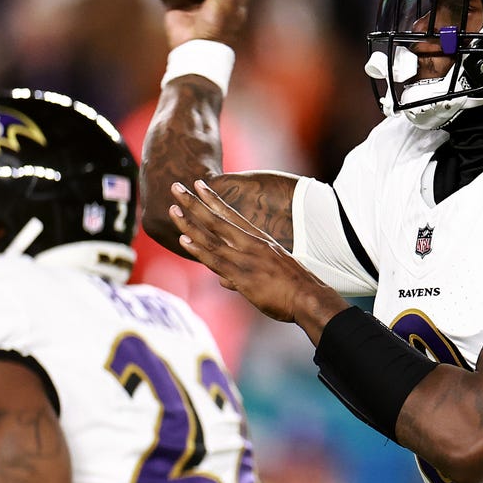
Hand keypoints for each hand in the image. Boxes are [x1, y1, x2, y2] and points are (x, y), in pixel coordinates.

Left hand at [168, 180, 347, 331]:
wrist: (309, 297)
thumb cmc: (293, 288)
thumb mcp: (270, 273)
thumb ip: (241, 275)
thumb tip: (223, 281)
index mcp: (259, 240)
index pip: (231, 214)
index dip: (213, 199)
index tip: (199, 184)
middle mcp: (251, 244)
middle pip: (217, 219)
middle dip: (194, 202)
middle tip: (176, 186)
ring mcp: (246, 258)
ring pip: (212, 237)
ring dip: (190, 223)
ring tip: (172, 209)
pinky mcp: (243, 275)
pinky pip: (216, 260)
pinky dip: (199, 249)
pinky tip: (184, 240)